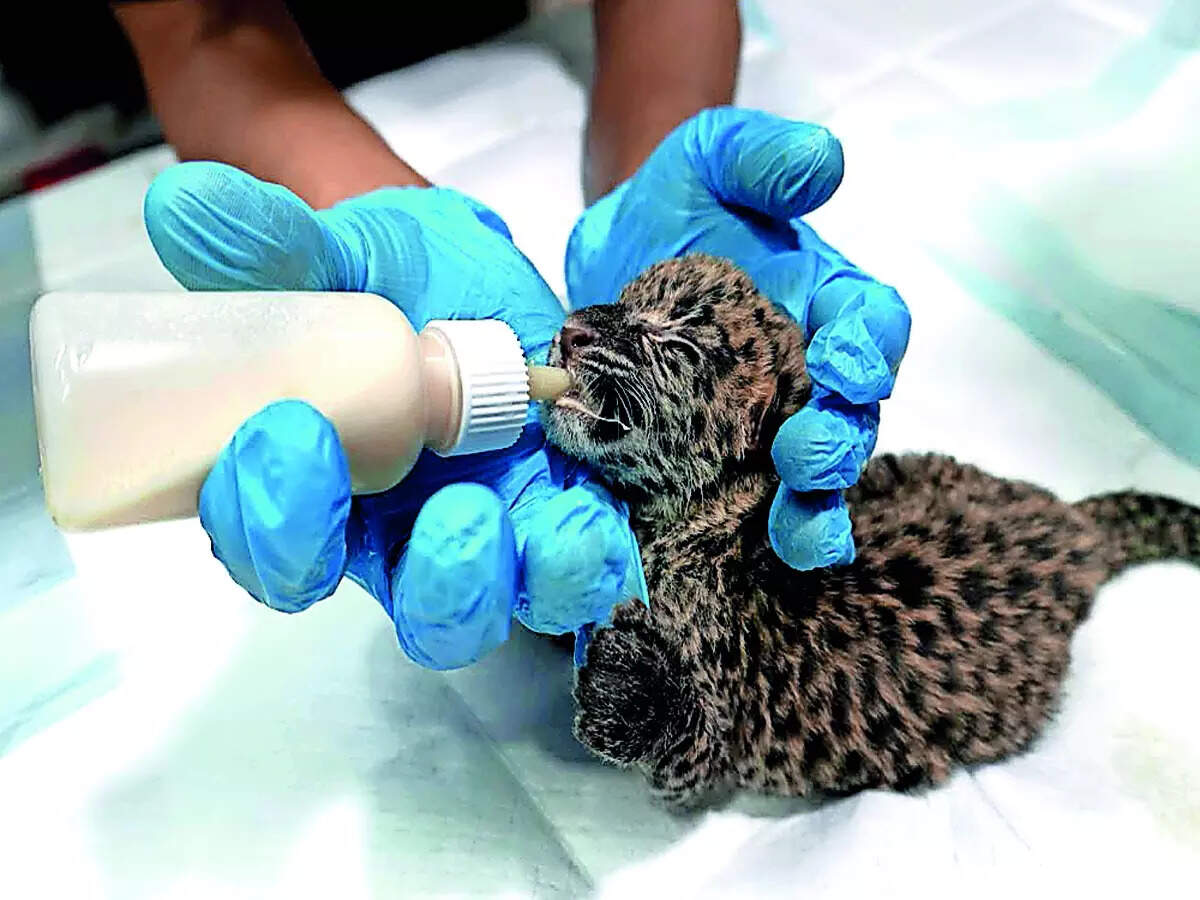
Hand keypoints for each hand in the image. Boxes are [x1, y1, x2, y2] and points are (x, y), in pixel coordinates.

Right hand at [143, 161, 644, 668]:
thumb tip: (183, 206)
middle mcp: (396, 536)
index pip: (278, 550)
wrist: (466, 268)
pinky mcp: (554, 520)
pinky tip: (583, 521)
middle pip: (402, 608)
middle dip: (418, 578)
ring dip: (493, 581)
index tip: (288, 433)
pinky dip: (579, 562)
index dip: (273, 523)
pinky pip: (569, 575)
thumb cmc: (381, 272)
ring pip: (479, 609)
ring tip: (497, 515)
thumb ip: (269, 242)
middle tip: (444, 509)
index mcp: (317, 491)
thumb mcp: (331, 251)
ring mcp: (481, 537)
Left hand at [566, 106, 910, 569]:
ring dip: (809, 510)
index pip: (871, 326)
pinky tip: (726, 558)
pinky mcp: (713, 463)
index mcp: (829, 303)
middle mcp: (812, 375)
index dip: (870, 348)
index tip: (851, 365)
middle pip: (850, 419)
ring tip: (793, 535)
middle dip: (837, 444)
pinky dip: (743, 535)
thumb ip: (764, 157)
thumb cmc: (679, 200)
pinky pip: (741, 506)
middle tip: (805, 458)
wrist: (611, 255)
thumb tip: (823, 163)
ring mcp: (766, 427)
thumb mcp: (713, 158)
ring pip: (810, 479)